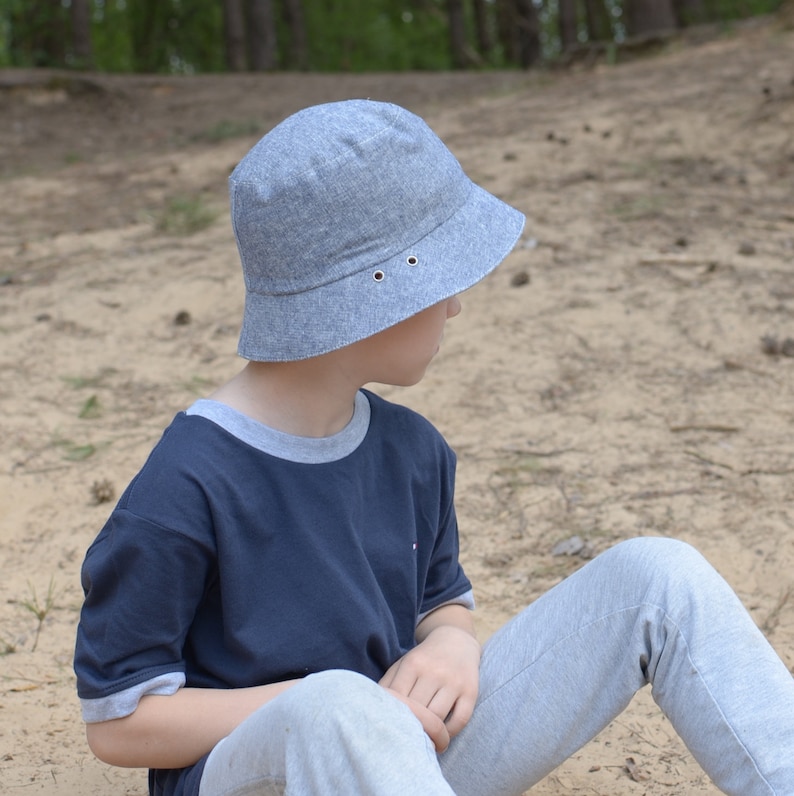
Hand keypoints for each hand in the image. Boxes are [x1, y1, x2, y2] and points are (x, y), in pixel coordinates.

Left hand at [379, 622, 480, 745]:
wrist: (456, 641)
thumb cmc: (424, 660)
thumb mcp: (403, 664)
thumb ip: (387, 684)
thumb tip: (371, 709)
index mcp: (413, 664)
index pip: (398, 700)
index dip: (393, 718)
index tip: (390, 730)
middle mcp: (434, 671)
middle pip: (417, 711)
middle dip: (411, 728)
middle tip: (405, 741)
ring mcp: (454, 681)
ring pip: (437, 718)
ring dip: (430, 734)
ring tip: (423, 742)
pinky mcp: (471, 691)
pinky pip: (460, 720)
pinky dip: (449, 733)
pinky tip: (442, 735)